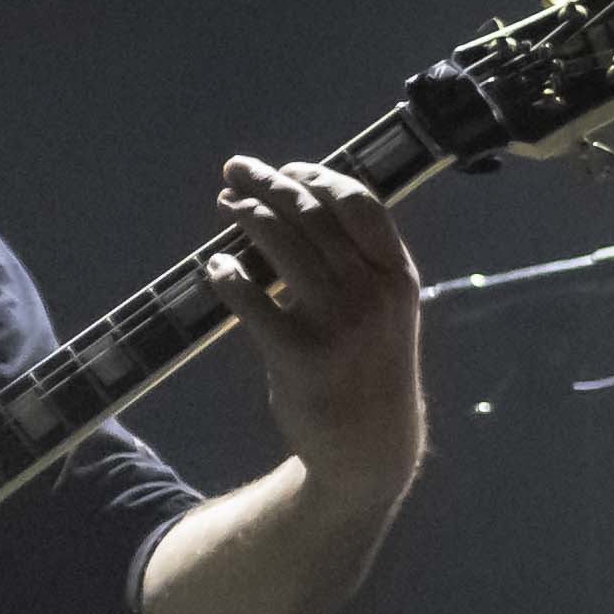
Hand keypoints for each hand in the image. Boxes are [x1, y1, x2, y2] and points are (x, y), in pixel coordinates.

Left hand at [211, 157, 425, 487]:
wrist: (370, 444)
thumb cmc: (370, 367)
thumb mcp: (387, 310)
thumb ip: (361, 262)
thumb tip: (303, 201)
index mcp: (397, 276)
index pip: (357, 202)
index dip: (316, 176)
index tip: (284, 168)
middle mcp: (372, 294)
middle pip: (310, 215)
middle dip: (268, 183)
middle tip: (236, 170)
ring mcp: (337, 325)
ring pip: (280, 245)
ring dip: (245, 215)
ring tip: (226, 204)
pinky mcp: (299, 356)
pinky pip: (249, 298)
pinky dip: (226, 273)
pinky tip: (216, 265)